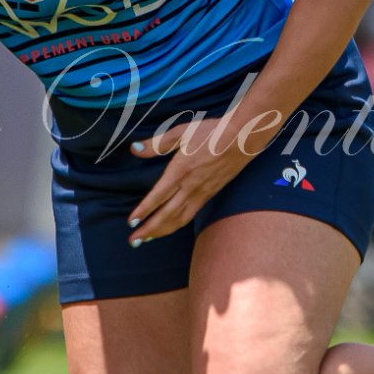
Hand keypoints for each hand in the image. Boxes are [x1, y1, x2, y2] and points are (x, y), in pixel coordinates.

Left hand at [126, 115, 268, 245]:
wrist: (242, 139)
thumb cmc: (211, 132)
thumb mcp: (181, 132)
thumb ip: (157, 143)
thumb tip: (134, 149)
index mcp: (181, 170)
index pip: (158, 196)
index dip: (144, 210)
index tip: (131, 222)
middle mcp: (191, 186)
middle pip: (167, 214)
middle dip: (149, 229)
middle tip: (134, 241)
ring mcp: (202, 193)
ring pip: (180, 218)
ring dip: (162, 231)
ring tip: (147, 239)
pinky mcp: (209, 194)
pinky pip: (190, 215)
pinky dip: (177, 224)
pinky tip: (169, 227)